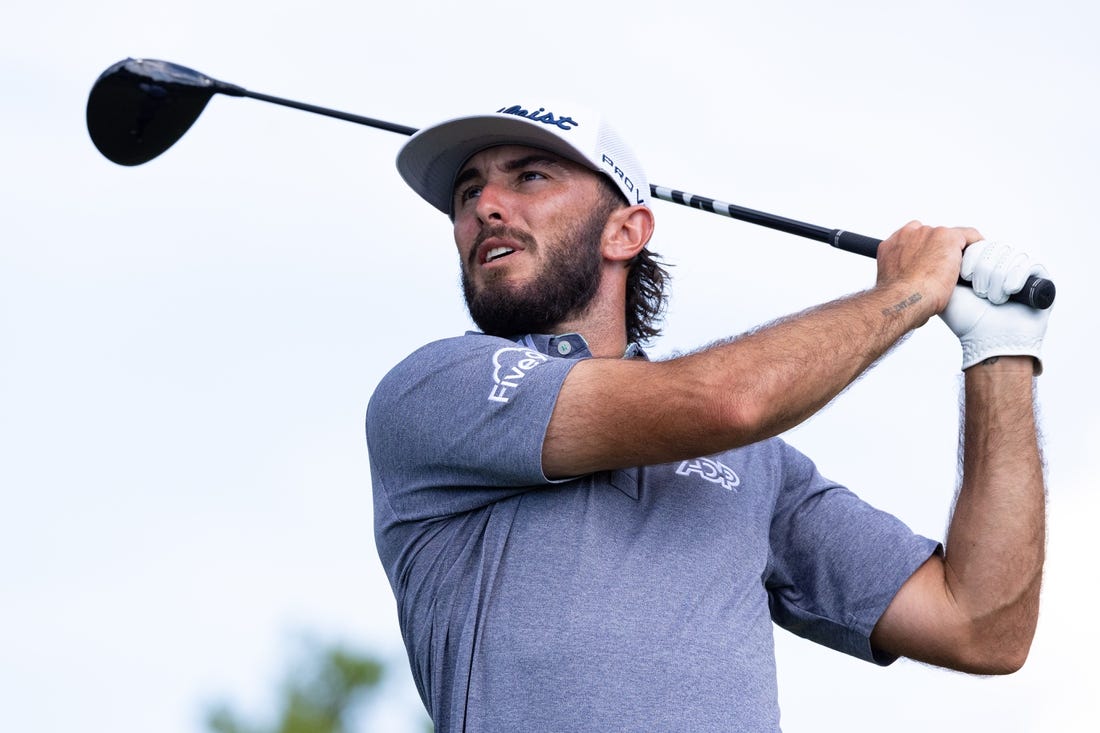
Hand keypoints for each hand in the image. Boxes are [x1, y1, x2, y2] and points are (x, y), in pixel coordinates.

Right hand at [875, 221, 979, 317]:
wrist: (903, 299)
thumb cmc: (897, 298)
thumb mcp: (894, 282)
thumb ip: (904, 273)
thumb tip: (916, 284)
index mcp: (892, 245)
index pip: (912, 239)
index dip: (923, 251)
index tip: (929, 262)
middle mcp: (909, 234)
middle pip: (931, 236)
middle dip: (939, 250)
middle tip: (945, 269)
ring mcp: (929, 234)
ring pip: (949, 237)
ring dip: (954, 251)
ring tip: (960, 269)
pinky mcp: (948, 237)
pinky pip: (968, 235)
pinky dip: (975, 244)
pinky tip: (977, 256)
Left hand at [939, 241, 1050, 372]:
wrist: (988, 340)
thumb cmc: (967, 320)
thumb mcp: (947, 289)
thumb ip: (944, 267)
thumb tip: (945, 246)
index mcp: (983, 266)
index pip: (980, 243)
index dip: (972, 257)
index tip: (965, 276)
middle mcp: (1003, 266)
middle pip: (996, 247)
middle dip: (984, 271)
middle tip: (980, 293)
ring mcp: (1023, 271)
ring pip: (1011, 255)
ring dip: (998, 279)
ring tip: (994, 299)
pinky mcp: (1041, 279)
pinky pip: (1030, 263)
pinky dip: (1016, 277)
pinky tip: (1009, 291)